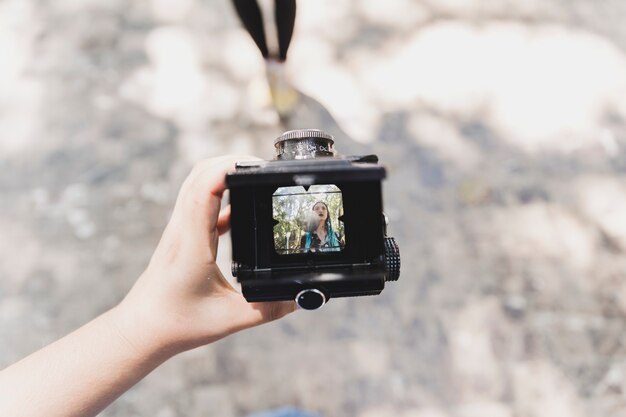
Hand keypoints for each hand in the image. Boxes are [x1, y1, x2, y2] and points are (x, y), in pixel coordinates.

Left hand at [113, 156, 295, 353]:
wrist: (143, 329)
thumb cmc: (178, 323)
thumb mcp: (230, 319)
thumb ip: (269, 308)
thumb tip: (300, 297)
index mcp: (192, 242)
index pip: (205, 188)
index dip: (229, 167)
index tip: (257, 165)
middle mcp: (183, 229)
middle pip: (200, 174)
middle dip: (232, 161)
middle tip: (264, 168)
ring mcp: (180, 229)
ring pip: (198, 183)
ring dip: (224, 173)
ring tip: (255, 178)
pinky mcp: (182, 235)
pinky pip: (200, 202)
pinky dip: (221, 195)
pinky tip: (242, 209)